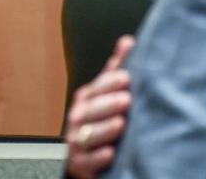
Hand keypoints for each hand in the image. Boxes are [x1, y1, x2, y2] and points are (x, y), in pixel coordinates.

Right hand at [64, 35, 134, 177]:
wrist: (84, 158)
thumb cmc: (99, 122)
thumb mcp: (106, 95)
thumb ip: (116, 70)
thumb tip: (128, 42)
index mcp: (86, 99)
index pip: (96, 88)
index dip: (110, 82)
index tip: (127, 77)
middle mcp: (79, 118)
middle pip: (90, 109)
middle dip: (108, 104)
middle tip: (127, 99)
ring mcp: (77, 142)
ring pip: (88, 134)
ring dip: (105, 129)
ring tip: (121, 124)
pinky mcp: (79, 164)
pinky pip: (87, 161)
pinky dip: (98, 157)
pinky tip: (110, 153)